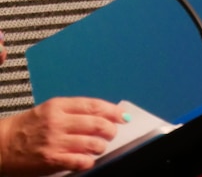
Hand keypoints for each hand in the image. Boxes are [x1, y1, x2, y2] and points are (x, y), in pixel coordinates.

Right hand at [0, 97, 126, 175]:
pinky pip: (81, 162)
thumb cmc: (27, 128)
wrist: (0, 146)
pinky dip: (89, 161)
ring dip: (100, 146)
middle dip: (110, 130)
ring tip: (97, 147)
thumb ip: (75, 111)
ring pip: (93, 143)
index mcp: (58, 106)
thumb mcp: (49, 111)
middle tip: (111, 133)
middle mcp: (58, 122)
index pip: (94, 105)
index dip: (112, 111)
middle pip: (97, 124)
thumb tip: (106, 114)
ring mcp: (55, 142)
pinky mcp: (52, 160)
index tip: (122, 116)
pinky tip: (86, 160)